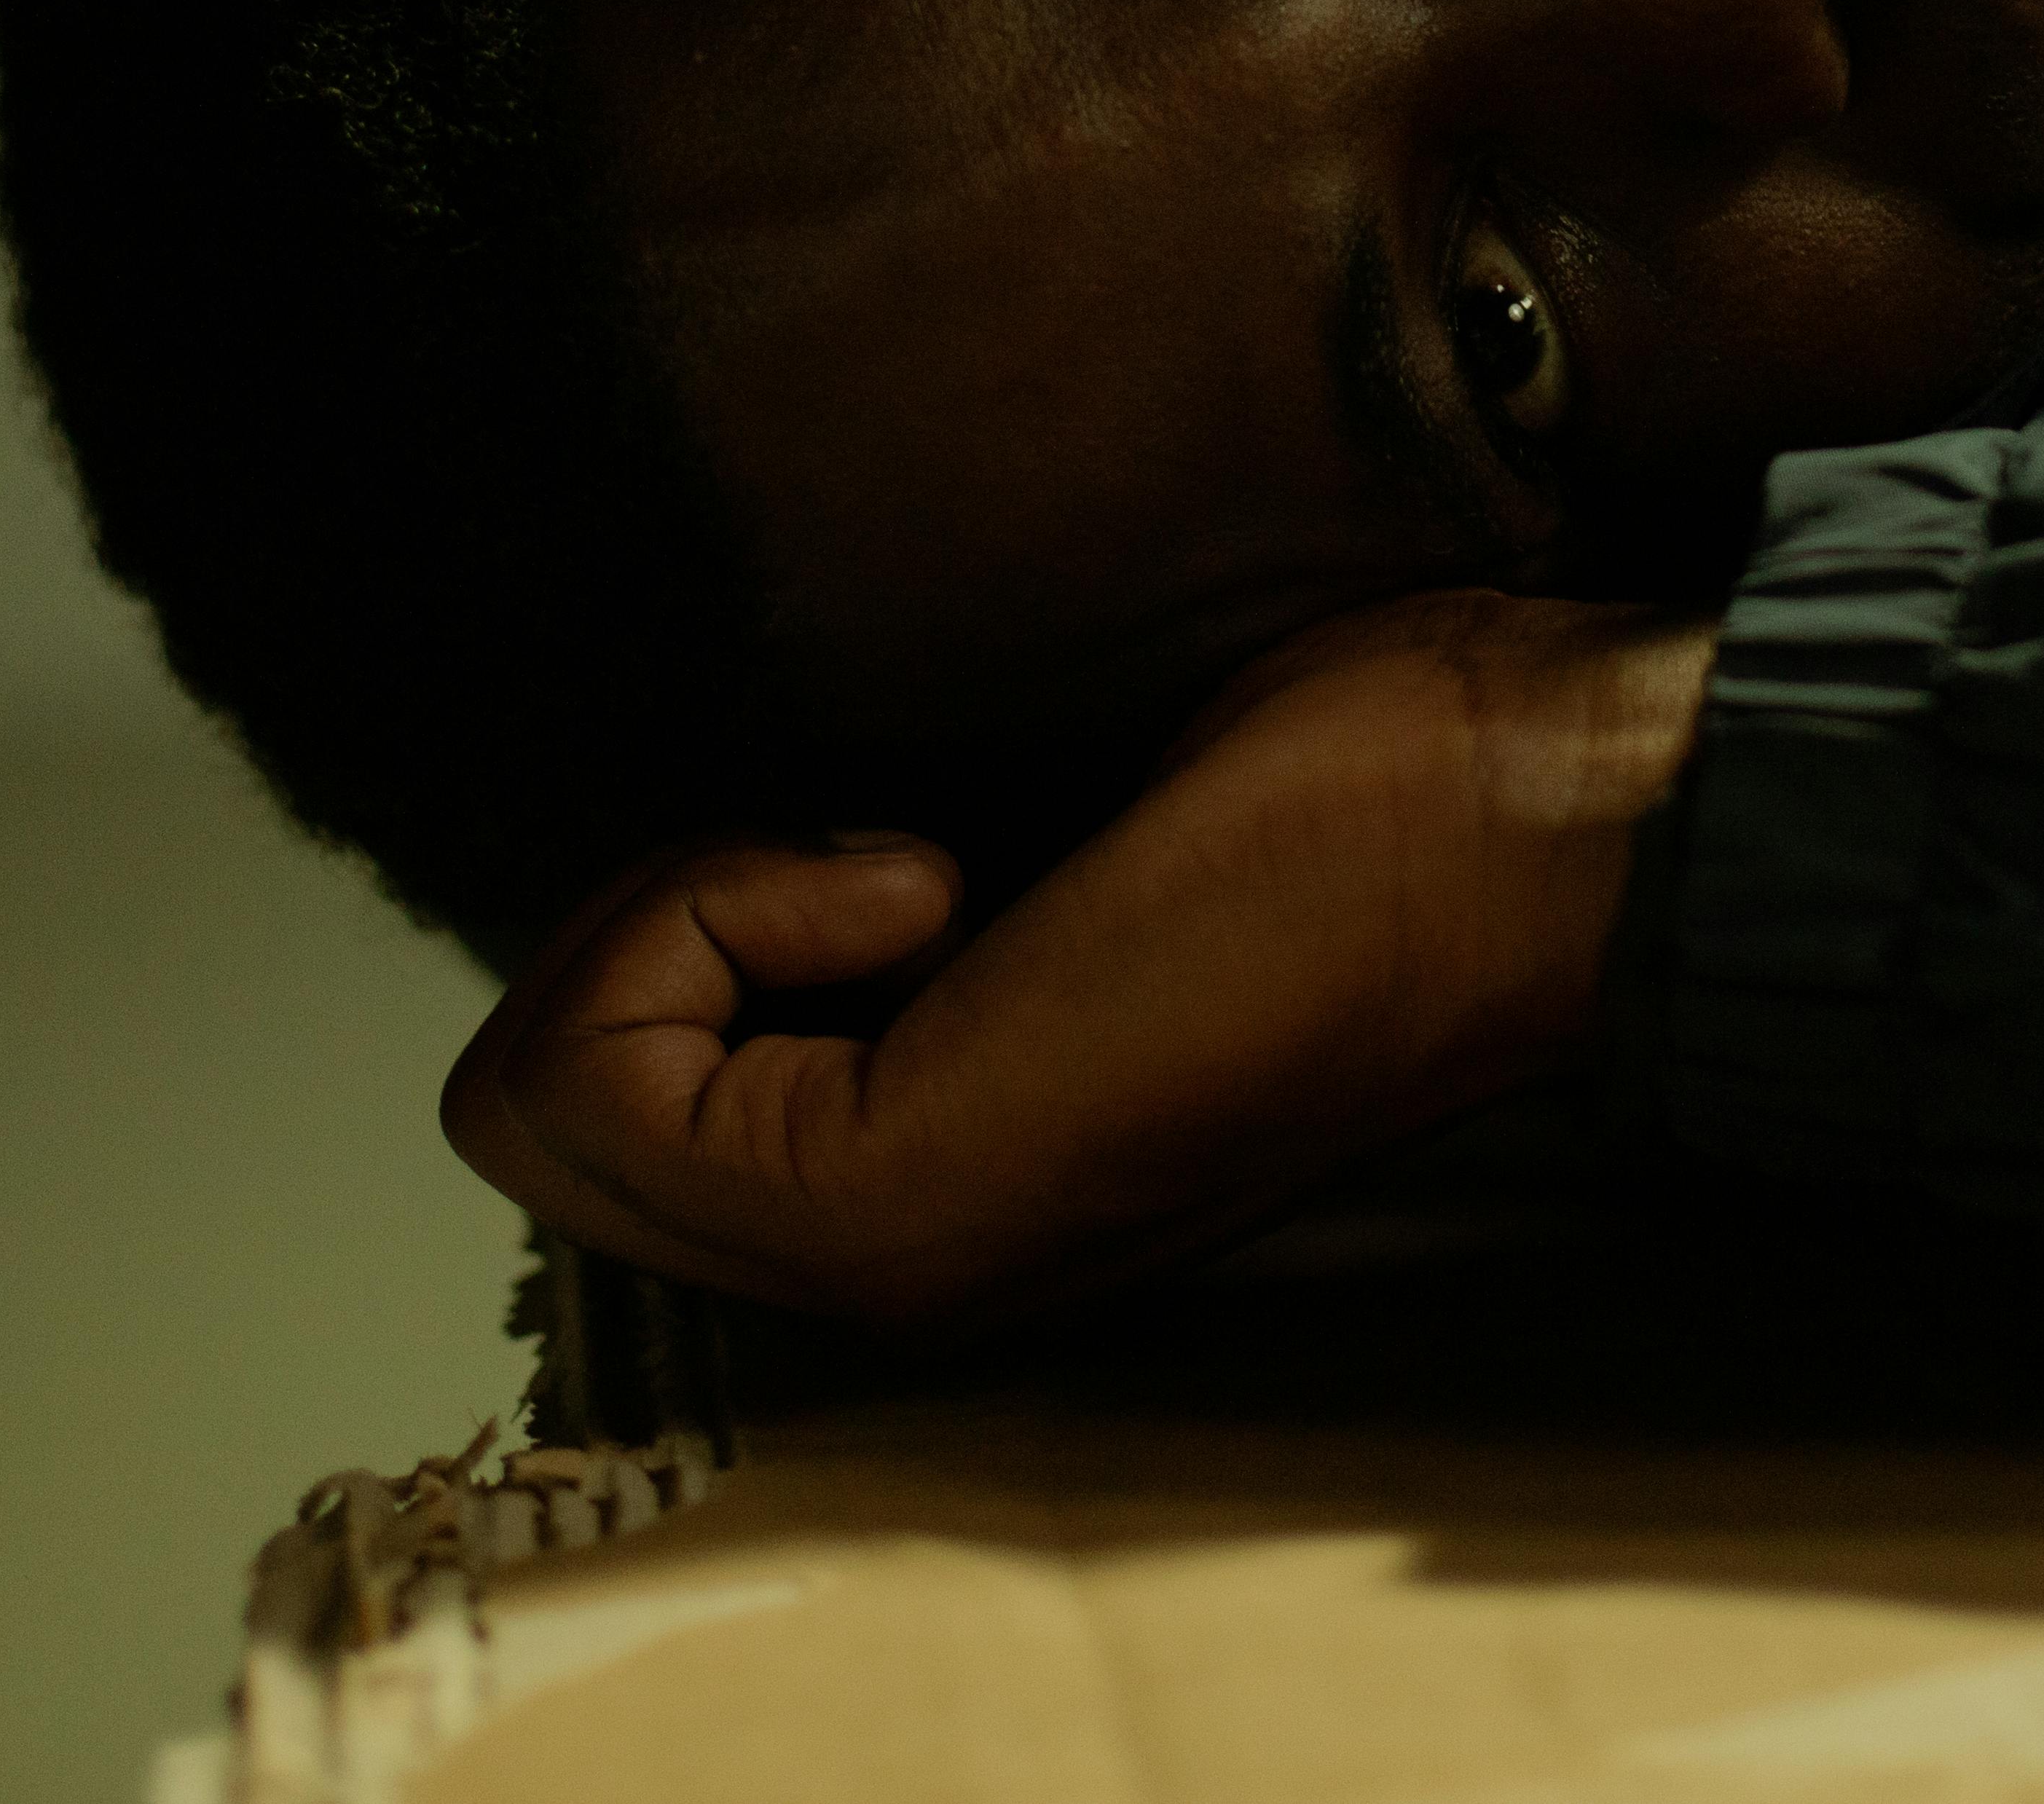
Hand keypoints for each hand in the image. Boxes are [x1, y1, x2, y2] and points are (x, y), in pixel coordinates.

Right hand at [438, 591, 1715, 1328]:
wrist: (1513, 815)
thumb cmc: (1343, 780)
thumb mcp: (1035, 828)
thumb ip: (878, 885)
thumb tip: (728, 824)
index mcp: (917, 1174)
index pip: (592, 1108)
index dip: (680, 930)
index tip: (907, 857)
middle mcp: (881, 1263)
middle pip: (533, 1122)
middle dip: (645, 929)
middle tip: (886, 868)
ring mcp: (873, 1255)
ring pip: (530, 1103)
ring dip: (678, 915)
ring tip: (916, 873)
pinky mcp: (880, 1201)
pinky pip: (593, 1077)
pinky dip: (715, 915)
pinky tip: (928, 882)